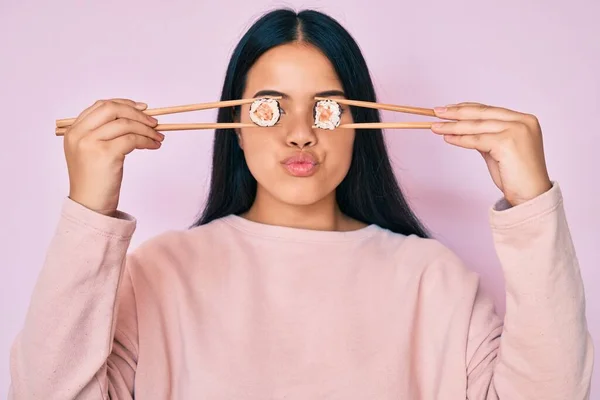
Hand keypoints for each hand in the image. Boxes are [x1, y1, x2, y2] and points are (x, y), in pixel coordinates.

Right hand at [63, 98, 163, 215]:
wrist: (89, 206)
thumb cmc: (95, 181)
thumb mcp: (92, 152)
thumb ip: (103, 133)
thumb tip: (135, 116)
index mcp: (74, 131)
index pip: (101, 106)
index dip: (124, 104)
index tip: (142, 108)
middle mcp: (79, 134)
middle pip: (112, 109)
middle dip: (136, 113)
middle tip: (154, 122)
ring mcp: (90, 143)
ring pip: (125, 124)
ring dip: (146, 128)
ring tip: (158, 136)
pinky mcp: (105, 154)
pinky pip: (132, 139)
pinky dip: (147, 140)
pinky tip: (154, 145)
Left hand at [431, 102, 551, 206]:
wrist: (531, 195)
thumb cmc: (516, 176)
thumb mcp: (498, 150)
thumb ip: (485, 138)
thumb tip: (463, 130)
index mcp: (524, 120)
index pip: (490, 110)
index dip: (468, 108)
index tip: (450, 108)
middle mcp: (522, 122)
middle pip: (482, 114)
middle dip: (456, 112)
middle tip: (437, 111)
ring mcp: (516, 130)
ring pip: (477, 126)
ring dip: (453, 126)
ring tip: (436, 126)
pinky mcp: (507, 142)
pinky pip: (477, 140)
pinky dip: (460, 139)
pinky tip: (447, 138)